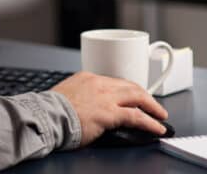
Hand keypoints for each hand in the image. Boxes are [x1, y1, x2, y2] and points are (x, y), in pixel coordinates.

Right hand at [52, 71, 167, 145]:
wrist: (44, 117)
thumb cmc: (49, 112)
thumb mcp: (66, 96)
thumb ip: (80, 98)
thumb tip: (87, 109)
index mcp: (87, 78)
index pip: (115, 82)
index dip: (129, 90)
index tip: (135, 96)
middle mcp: (99, 84)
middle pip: (130, 86)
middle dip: (145, 96)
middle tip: (155, 106)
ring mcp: (105, 98)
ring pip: (138, 97)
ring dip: (153, 107)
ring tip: (161, 116)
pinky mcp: (109, 114)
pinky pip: (137, 117)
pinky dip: (150, 123)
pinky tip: (157, 128)